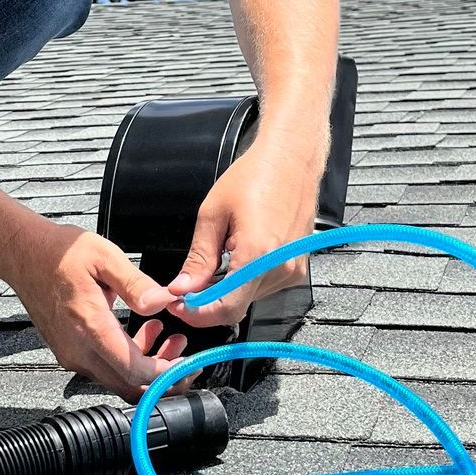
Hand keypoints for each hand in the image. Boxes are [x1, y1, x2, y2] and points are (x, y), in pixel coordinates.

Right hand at [2, 214, 193, 401]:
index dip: (165, 373)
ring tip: (167, 336)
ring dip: (146, 366)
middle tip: (185, 357)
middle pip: (127, 386)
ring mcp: (71, 354)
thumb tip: (161, 302)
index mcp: (89, 326)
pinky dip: (128, 359)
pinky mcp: (69, 351)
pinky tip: (141, 333)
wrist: (22, 253)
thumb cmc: (58, 252)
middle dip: (162, 377)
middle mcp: (77, 348)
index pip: (132, 369)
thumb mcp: (105, 256)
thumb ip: (136, 283)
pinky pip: (104, 367)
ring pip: (117, 379)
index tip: (186, 363)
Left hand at [163, 142, 322, 327]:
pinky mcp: (297, 269)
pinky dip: (243, 282)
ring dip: (225, 291)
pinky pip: (263, 287)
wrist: (290, 160)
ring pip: (248, 299)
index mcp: (258, 254)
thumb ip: (198, 257)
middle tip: (185, 288)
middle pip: (237, 306)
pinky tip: (236, 259)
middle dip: (207, 302)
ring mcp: (292, 270)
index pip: (227, 307)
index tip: (178, 306)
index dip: (198, 314)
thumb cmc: (254, 176)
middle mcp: (280, 267)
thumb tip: (183, 287)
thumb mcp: (213, 214)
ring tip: (215, 261)